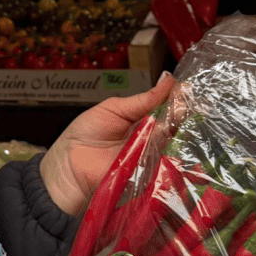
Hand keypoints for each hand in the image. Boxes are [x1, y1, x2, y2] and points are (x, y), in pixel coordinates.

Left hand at [39, 72, 175, 216]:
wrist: (69, 164)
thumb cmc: (85, 134)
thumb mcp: (113, 108)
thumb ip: (142, 99)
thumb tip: (168, 80)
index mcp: (143, 120)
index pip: (167, 108)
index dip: (177, 100)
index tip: (186, 89)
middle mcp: (151, 139)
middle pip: (175, 127)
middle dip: (180, 115)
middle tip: (184, 105)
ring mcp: (151, 157)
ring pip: (173, 145)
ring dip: (175, 133)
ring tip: (174, 122)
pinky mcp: (149, 176)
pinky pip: (165, 167)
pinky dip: (168, 156)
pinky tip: (169, 144)